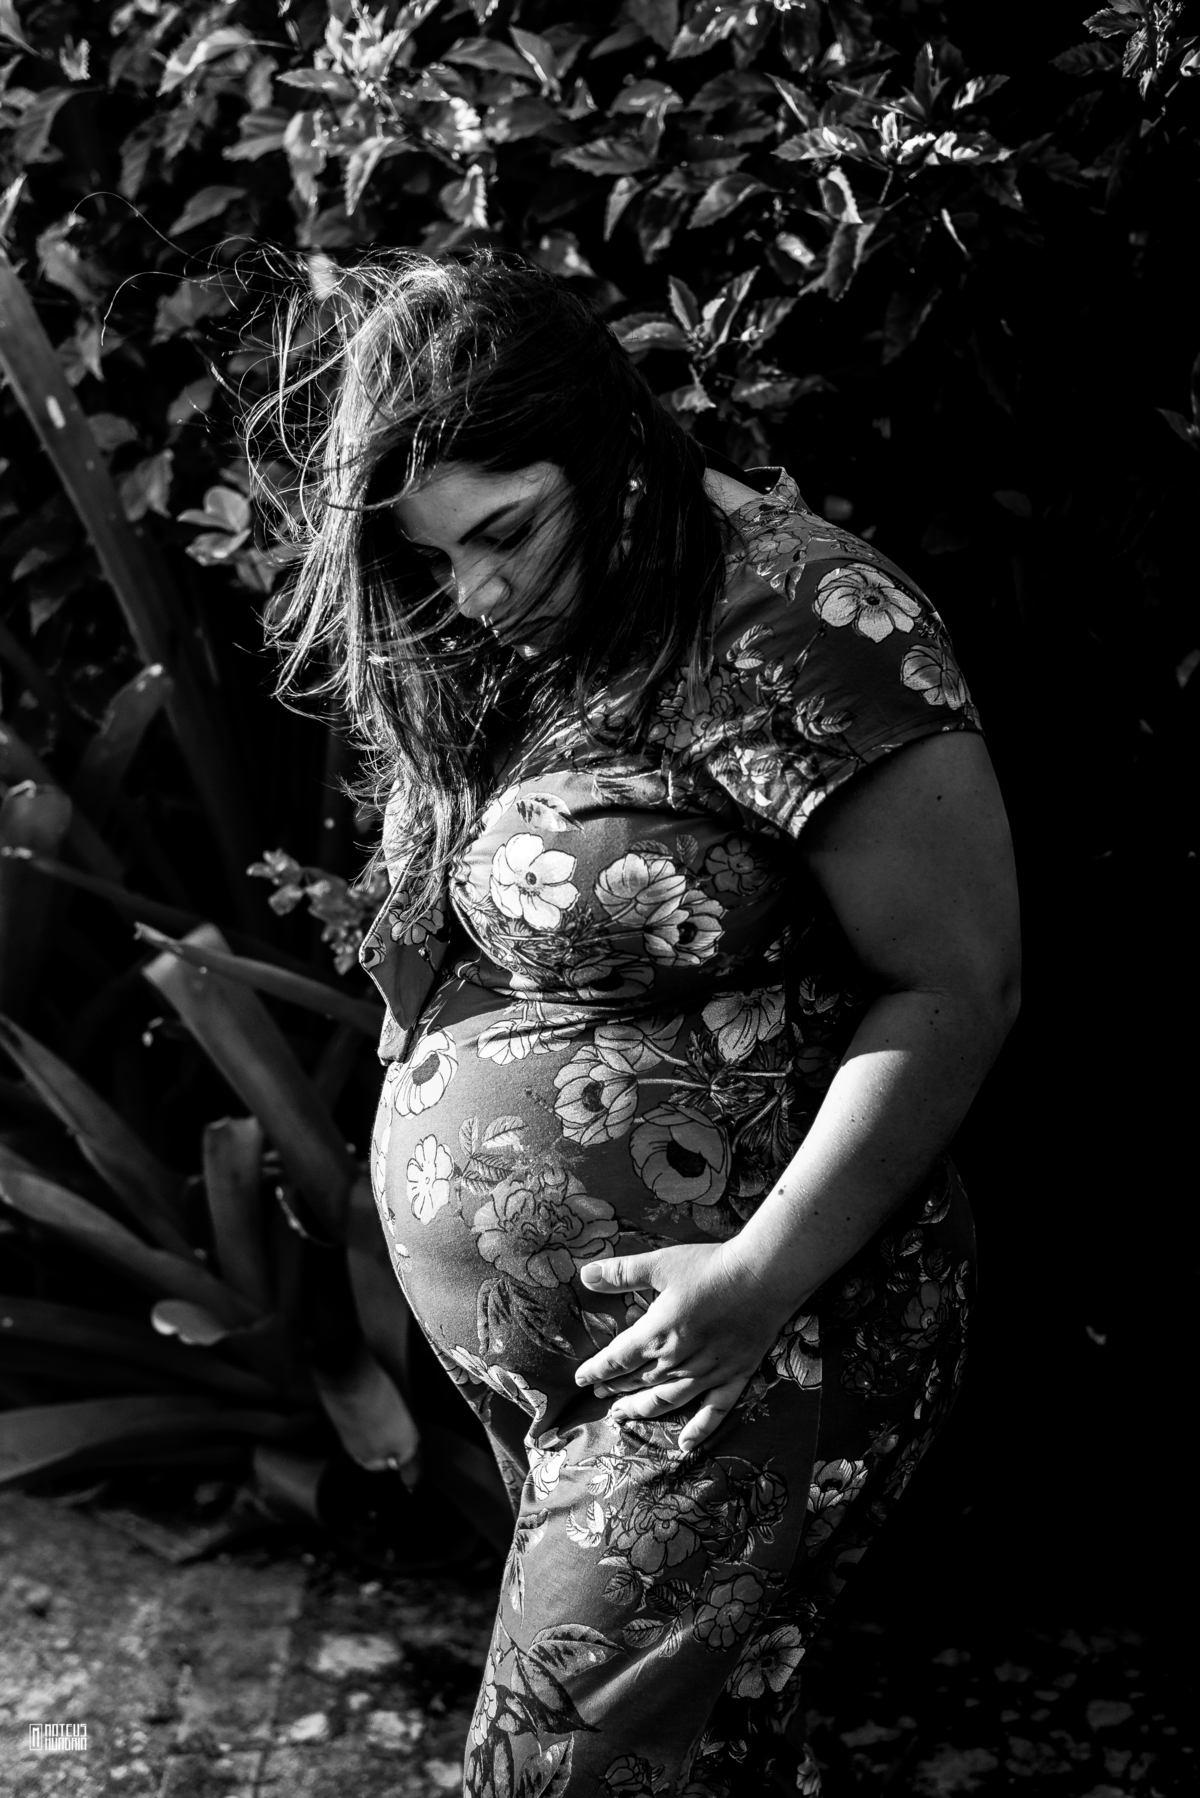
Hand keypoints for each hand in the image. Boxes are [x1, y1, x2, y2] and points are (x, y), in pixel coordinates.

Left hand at [574, 1240, 796, 1451]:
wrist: (763, 1276)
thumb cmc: (710, 1267)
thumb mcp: (661, 1264)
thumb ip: (622, 1273)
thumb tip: (586, 1275)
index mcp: (657, 1335)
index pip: (618, 1359)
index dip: (597, 1370)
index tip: (581, 1379)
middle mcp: (678, 1361)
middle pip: (638, 1381)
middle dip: (615, 1388)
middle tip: (599, 1394)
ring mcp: (708, 1373)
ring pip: (667, 1400)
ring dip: (642, 1408)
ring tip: (623, 1415)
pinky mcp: (734, 1376)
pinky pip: (714, 1411)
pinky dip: (699, 1430)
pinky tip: (684, 1443)